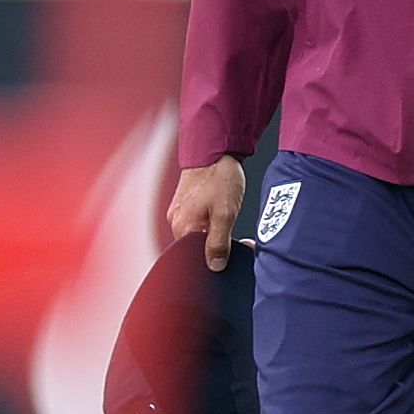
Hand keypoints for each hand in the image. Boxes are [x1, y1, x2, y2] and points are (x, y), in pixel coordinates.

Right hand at [166, 155, 246, 271]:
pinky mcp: (186, 202)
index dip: (216, 259)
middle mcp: (176, 221)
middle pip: (197, 247)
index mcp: (183, 228)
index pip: (196, 258)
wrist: (215, 147)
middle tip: (237, 238)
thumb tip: (215, 266)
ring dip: (215, 233)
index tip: (233, 253)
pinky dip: (211, 222)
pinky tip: (224, 212)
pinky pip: (198, 221)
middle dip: (217, 247)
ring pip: (199, 234)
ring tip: (229, 218)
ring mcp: (180, 211)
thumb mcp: (225, 214)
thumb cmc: (219, 176)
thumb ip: (218, 243)